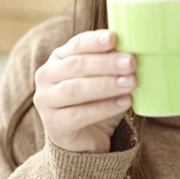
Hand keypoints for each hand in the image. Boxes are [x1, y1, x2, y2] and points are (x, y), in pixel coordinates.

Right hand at [33, 30, 135, 153]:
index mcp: (58, 58)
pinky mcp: (54, 124)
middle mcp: (46, 76)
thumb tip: (133, 50)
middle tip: (131, 63)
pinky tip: (124, 102)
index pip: (76, 45)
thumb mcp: (102, 79)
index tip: (114, 37)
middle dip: (106, 63)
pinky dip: (104, 108)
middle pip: (76, 66)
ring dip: (106, 85)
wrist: (82, 141)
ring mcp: (46, 101)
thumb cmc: (94, 102)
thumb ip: (111, 64)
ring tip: (131, 83)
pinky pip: (80, 114)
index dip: (95, 41)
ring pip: (76, 89)